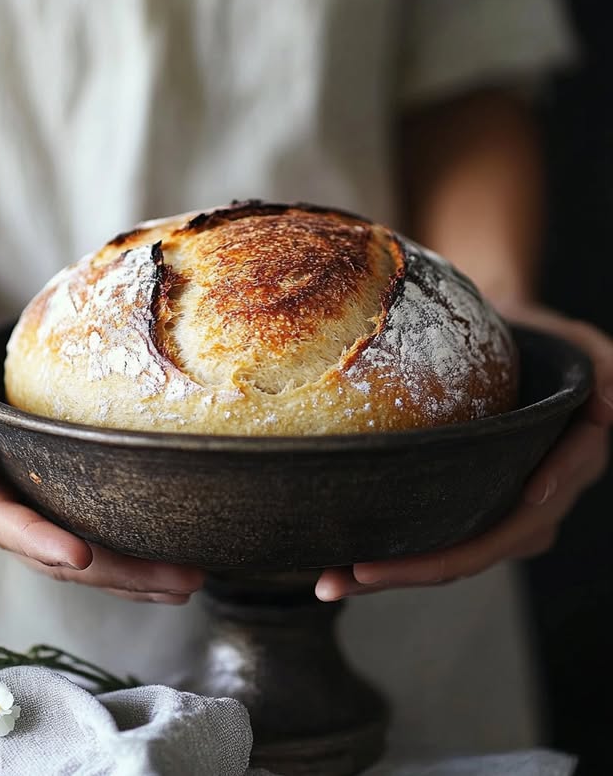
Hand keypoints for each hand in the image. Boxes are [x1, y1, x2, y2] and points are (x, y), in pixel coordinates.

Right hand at [0, 303, 203, 603]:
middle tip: (178, 581)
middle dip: (117, 574)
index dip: (43, 544)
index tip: (83, 557)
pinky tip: (169, 553)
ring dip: (135, 573)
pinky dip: (130, 546)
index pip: (6, 525)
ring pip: (82, 554)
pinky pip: (91, 526)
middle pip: (57, 556)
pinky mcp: (49, 491)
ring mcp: (26, 505)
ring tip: (188, 582)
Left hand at [316, 305, 611, 601]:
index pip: (527, 520)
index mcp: (564, 474)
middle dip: (417, 568)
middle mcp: (532, 506)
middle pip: (476, 551)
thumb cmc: (539, 339)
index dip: (490, 536)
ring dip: (390, 574)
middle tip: (357, 573)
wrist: (504, 337)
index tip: (427, 551)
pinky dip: (387, 555)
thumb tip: (609, 406)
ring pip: (447, 558)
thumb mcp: (581, 346)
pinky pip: (429, 539)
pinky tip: (339, 565)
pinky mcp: (462, 506)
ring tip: (332, 580)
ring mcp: (495, 511)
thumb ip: (604, 369)